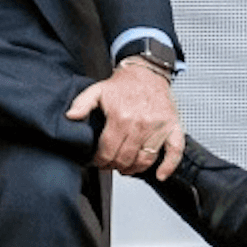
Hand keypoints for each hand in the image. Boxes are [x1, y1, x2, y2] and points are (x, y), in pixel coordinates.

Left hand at [65, 60, 183, 178]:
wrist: (147, 72)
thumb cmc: (123, 84)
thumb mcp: (97, 90)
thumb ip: (81, 104)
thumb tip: (71, 117)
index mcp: (121, 117)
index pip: (107, 150)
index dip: (100, 160)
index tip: (97, 161)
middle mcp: (140, 124)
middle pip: (125, 158)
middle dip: (114, 165)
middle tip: (110, 164)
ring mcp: (158, 127)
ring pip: (145, 159)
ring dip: (133, 169)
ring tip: (126, 168)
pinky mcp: (172, 127)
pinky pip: (174, 151)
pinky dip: (168, 166)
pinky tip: (160, 175)